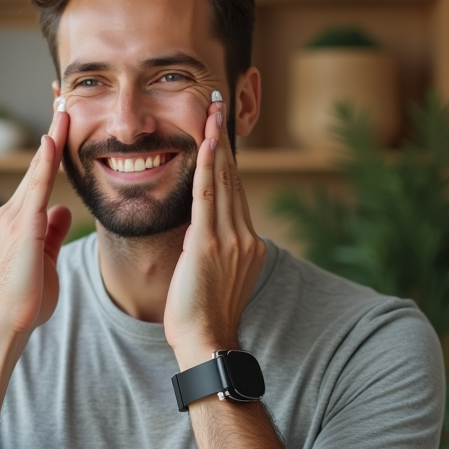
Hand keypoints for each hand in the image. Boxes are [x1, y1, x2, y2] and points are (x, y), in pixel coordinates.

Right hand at [0, 106, 72, 339]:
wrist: (6, 323)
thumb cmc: (26, 298)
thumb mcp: (45, 258)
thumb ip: (52, 232)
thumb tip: (60, 211)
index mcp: (22, 219)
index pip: (42, 175)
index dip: (53, 145)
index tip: (64, 117)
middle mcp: (15, 211)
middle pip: (38, 162)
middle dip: (53, 128)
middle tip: (63, 95)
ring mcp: (16, 217)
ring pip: (37, 168)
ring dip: (52, 134)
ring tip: (64, 104)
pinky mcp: (22, 226)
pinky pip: (37, 187)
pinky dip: (45, 161)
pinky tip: (53, 138)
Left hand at [163, 101, 265, 367]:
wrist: (206, 343)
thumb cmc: (202, 318)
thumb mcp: (213, 278)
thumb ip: (211, 251)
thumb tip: (199, 237)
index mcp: (248, 244)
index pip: (236, 192)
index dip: (227, 159)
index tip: (220, 131)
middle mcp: (245, 237)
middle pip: (234, 178)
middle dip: (224, 140)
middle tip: (218, 105)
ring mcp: (231, 240)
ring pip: (224, 181)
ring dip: (216, 143)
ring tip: (212, 112)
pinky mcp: (209, 245)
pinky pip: (209, 198)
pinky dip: (208, 168)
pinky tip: (206, 144)